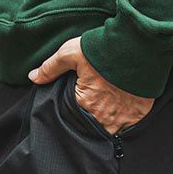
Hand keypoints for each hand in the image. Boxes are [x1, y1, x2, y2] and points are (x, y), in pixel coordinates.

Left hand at [30, 37, 153, 135]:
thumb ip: (51, 67)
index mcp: (84, 105)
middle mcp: (103, 118)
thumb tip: (33, 77)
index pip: (72, 117)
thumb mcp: (71, 52)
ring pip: (110, 128)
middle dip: (89, 118)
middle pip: (92, 125)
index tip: (76, 103)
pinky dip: (124, 119)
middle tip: (91, 106)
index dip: (73, 110)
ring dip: (107, 121)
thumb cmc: (103, 49)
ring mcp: (123, 119)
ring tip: (106, 107)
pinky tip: (122, 107)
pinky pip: (128, 125)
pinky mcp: (140, 115)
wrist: (140, 45)